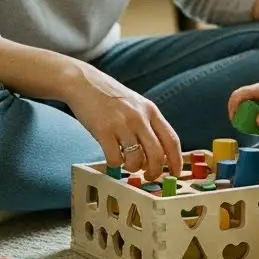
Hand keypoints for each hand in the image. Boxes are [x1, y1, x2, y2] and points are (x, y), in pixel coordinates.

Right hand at [64, 63, 182, 179]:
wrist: (83, 83)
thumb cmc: (110, 96)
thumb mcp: (136, 104)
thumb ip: (147, 123)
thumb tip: (157, 153)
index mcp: (151, 110)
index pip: (171, 140)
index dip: (176, 160)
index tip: (175, 173)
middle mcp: (139, 117)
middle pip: (157, 154)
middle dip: (155, 171)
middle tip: (149, 176)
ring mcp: (122, 124)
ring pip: (137, 160)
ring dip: (133, 168)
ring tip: (127, 164)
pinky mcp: (103, 131)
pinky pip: (115, 158)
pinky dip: (115, 164)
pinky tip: (112, 157)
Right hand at [228, 79, 258, 129]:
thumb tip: (257, 124)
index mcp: (256, 89)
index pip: (238, 95)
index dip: (233, 106)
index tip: (233, 118)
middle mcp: (254, 89)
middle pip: (237, 95)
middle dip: (232, 106)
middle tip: (233, 119)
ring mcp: (256, 92)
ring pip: (242, 97)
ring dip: (237, 107)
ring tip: (238, 119)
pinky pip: (248, 100)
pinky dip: (244, 107)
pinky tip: (247, 117)